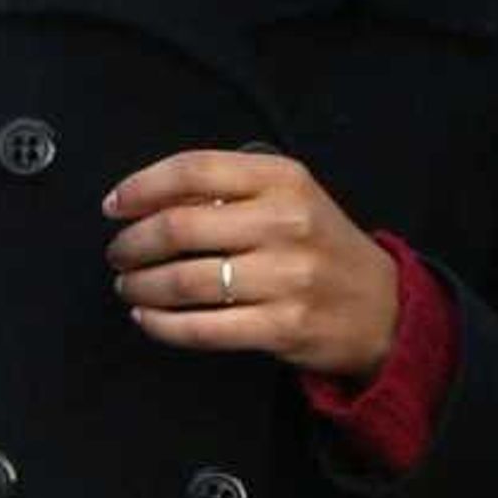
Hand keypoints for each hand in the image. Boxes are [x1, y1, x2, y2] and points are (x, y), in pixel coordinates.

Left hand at [103, 149, 401, 384]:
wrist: (382, 307)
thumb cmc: (322, 246)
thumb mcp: (291, 196)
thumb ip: (231, 188)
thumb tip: (148, 198)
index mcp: (283, 179)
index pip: (194, 169)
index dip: (142, 186)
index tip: (114, 205)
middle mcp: (286, 223)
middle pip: (179, 227)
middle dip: (132, 243)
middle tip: (118, 252)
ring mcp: (286, 278)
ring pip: (185, 281)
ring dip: (141, 285)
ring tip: (129, 285)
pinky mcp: (282, 327)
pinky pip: (203, 328)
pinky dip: (162, 325)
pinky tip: (147, 317)